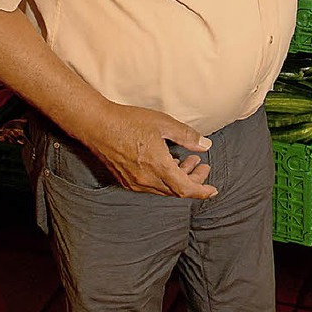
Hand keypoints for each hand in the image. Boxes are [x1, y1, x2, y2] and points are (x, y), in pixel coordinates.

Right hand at [79, 102, 218, 198]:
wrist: (98, 125)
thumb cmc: (130, 121)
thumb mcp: (163, 123)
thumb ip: (186, 136)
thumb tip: (206, 145)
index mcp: (158, 167)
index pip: (185, 189)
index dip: (201, 190)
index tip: (213, 190)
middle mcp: (146, 180)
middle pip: (176, 190)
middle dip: (193, 181)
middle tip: (201, 165)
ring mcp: (135, 182)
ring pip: (164, 189)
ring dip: (179, 179)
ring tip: (186, 159)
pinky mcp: (126, 180)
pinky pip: (151, 187)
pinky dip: (165, 179)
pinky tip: (167, 163)